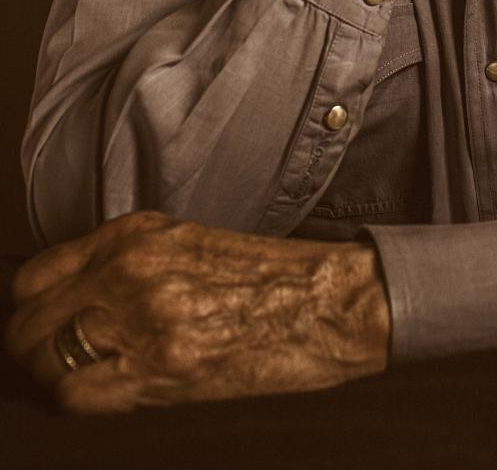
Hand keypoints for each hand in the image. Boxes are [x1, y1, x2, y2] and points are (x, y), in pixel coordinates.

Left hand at [3, 211, 390, 412]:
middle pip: (29, 324)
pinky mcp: (163, 366)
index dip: (28, 310)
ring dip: (53, 379)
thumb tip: (71, 299)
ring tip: (78, 382)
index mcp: (136, 234)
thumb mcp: (186, 243)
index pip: (34, 277)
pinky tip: (108, 396)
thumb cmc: (267, 276)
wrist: (326, 301)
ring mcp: (144, 318)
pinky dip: (81, 402)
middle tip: (51, 364)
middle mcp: (131, 269)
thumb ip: (125, 261)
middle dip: (31, 350)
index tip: (39, 326)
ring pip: (45, 363)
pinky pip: (79, 397)